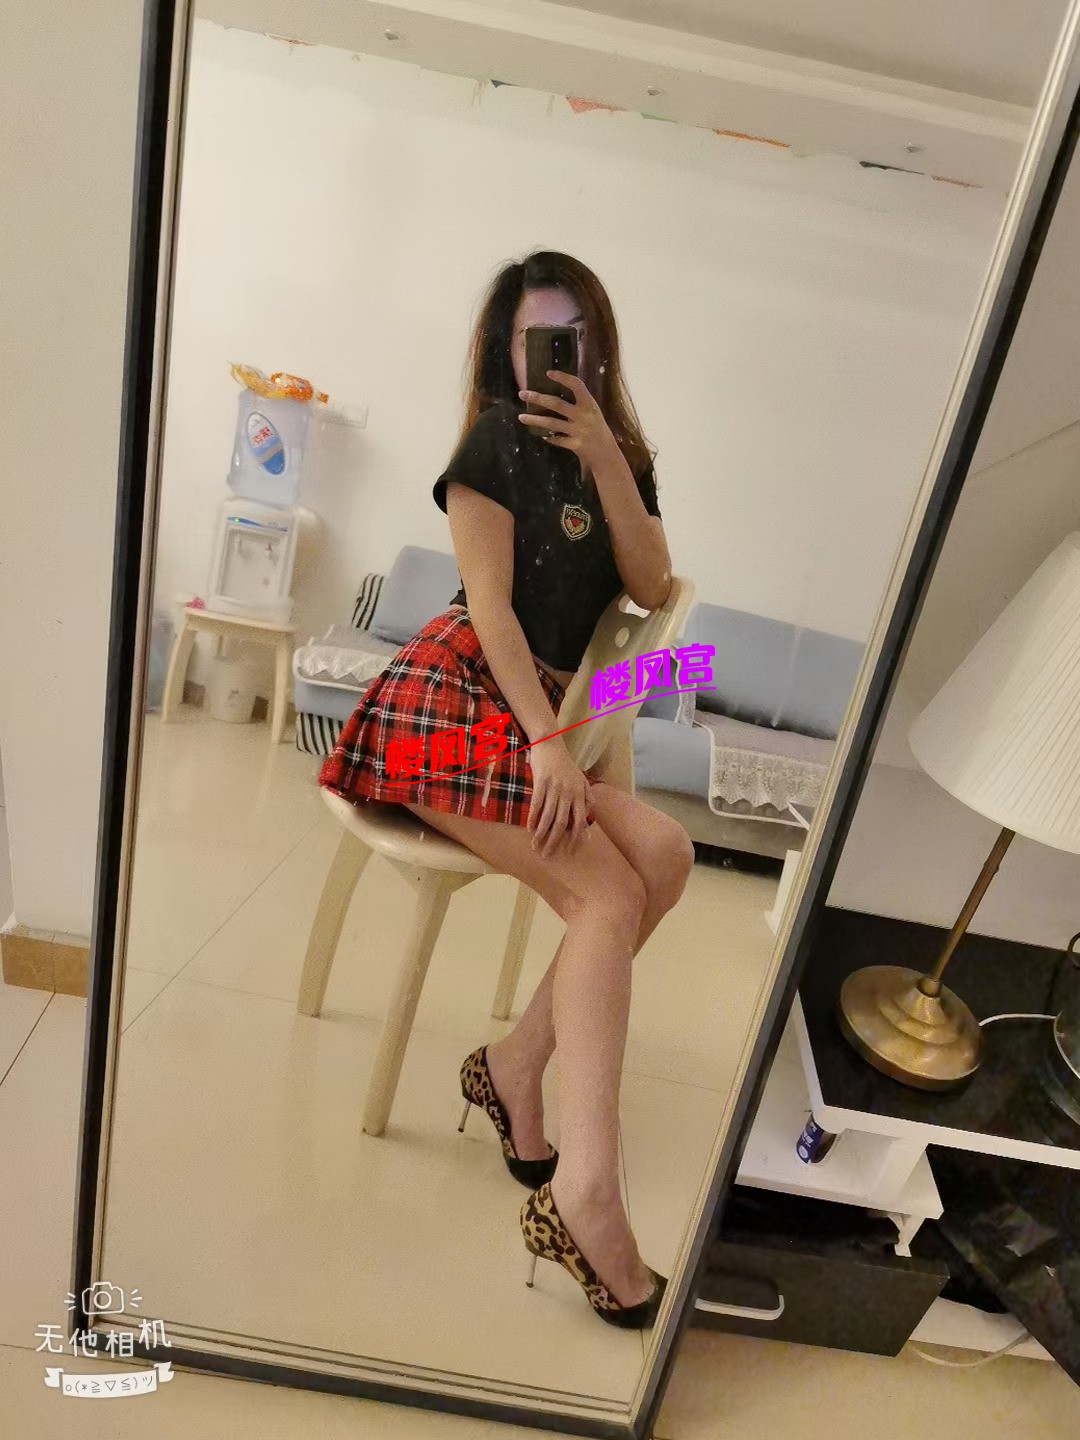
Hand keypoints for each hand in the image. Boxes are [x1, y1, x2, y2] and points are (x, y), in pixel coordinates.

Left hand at [518, 372, 619, 471]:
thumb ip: (579, 403)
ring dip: (534, 420)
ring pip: (551, 423)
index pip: (577, 385)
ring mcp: (579, 431)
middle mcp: (584, 416)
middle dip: (537, 398)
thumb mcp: (593, 412)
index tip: (548, 373)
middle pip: (556, 404)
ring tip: (521, 417)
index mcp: (590, 404)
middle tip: (522, 394)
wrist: (607, 454)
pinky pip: (556, 440)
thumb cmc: (598, 430)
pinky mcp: (576, 445)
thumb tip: (555, 393)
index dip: (563, 378)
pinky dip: (548, 437)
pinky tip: (541, 436)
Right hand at [527, 737, 591, 857]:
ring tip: (536, 845)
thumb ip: (587, 795)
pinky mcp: (541, 782)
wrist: (550, 744)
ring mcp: (555, 787)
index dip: (575, 838)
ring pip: (548, 817)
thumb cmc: (565, 763)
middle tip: (547, 854)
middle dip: (555, 841)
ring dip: (542, 834)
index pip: (579, 821)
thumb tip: (591, 813)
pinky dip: (533, 819)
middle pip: (562, 823)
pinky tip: (530, 829)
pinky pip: (537, 804)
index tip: (569, 851)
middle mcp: (569, 792)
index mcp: (580, 793)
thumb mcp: (581, 778)